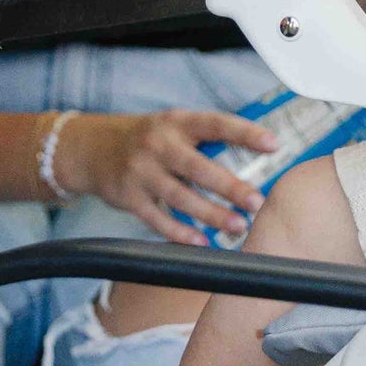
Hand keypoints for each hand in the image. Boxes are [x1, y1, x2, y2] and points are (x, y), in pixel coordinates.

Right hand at [56, 108, 276, 244]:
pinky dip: (180, 232)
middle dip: (230, 187)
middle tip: (256, 202)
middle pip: (199, 167)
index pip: (216, 124)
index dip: (245, 133)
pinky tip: (202, 243)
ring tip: (237, 227)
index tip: (274, 144)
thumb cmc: (149, 139)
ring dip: (211, 215)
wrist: (91, 149)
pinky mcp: (129, 196)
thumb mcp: (174, 126)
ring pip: (181, 197)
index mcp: (178, 122)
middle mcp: (159, 144)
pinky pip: (157, 218)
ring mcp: (141, 171)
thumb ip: (207, 140)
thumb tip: (257, 158)